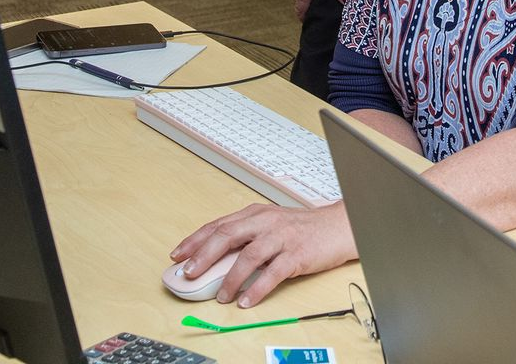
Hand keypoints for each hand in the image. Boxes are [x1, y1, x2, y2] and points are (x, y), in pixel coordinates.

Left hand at [169, 202, 355, 307]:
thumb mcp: (270, 224)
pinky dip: (257, 288)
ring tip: (220, 295)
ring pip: (248, 256)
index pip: (218, 225)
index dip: (195, 241)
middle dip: (203, 256)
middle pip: (227, 236)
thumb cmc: (302, 228)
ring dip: (230, 278)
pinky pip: (273, 273)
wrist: (338, 227)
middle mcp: (265, 222)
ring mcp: (281, 237)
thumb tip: (214, 259)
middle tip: (188, 274)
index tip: (177, 255)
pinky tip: (247, 301)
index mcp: (255, 214)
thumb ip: (245, 236)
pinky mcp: (297, 254)